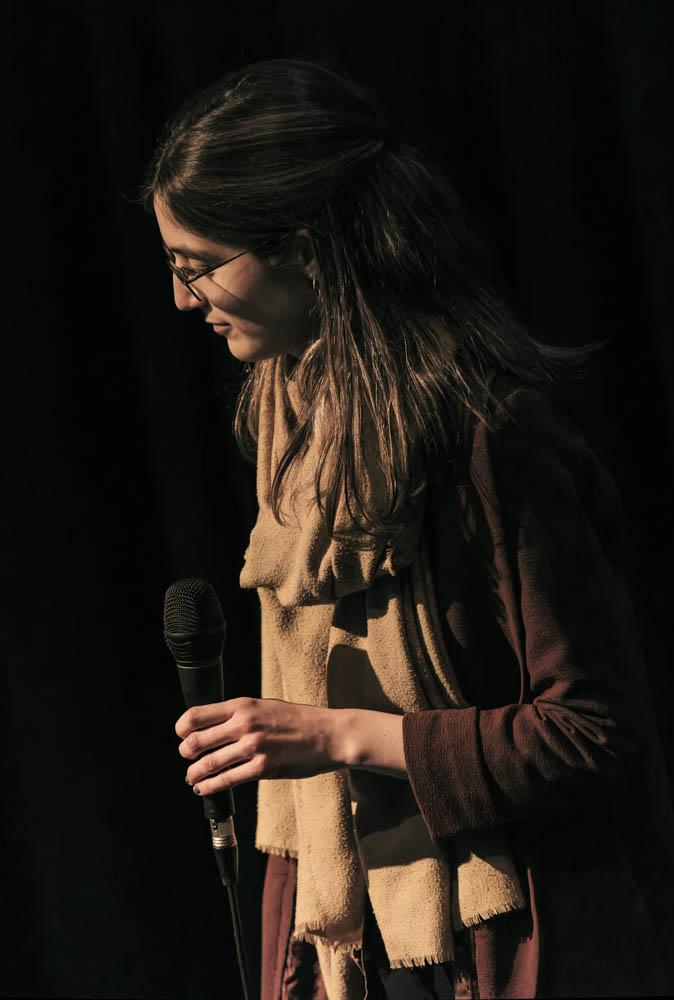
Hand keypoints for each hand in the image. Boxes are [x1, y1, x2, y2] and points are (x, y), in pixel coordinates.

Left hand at [176, 697, 346, 795]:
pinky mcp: (262, 768)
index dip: (182, 727)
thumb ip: (240, 714)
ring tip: (191, 777)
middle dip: (185, 752)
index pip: (197, 715)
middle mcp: (244, 724)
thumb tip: (213, 727)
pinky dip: (210, 787)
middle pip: (196, 740)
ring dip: (194, 773)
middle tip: (186, 757)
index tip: (181, 735)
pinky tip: (204, 789)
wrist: (328, 734)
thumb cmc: (298, 720)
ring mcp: (253, 747)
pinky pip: (227, 780)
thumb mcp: (265, 706)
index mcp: (243, 704)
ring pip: (208, 763)